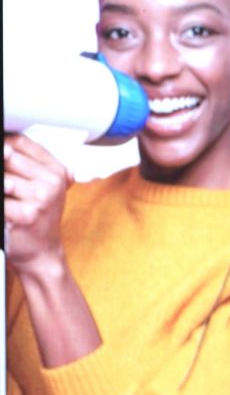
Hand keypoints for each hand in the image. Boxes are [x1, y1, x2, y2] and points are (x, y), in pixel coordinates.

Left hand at [3, 133, 73, 273]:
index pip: (21, 142)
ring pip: (3, 178)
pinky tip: (5, 209)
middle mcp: (53, 182)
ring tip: (7, 195)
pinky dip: (0, 204)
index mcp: (58, 171)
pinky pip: (1, 200)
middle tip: (5, 183)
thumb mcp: (43, 188)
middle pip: (9, 155)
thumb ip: (29, 165)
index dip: (4, 143)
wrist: (42, 252)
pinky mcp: (26, 214)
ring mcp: (41, 198)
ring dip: (1, 186)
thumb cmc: (38, 218)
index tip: (2, 156)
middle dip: (0, 166)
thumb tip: (4, 148)